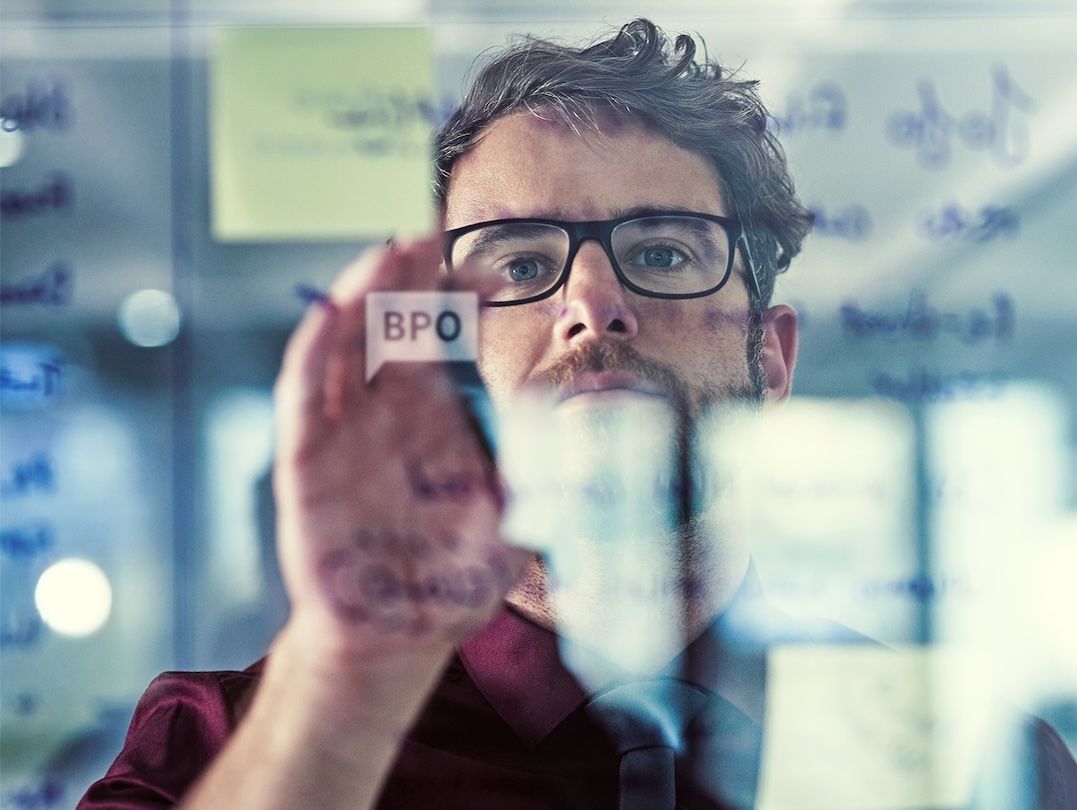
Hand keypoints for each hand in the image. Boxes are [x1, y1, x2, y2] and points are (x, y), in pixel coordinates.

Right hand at [271, 235, 530, 668]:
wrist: (402, 634)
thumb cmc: (455, 572)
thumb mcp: (512, 511)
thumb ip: (542, 469)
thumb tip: (587, 426)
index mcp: (429, 411)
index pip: (437, 332)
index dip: (457, 296)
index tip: (493, 274)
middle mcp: (381, 410)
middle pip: (387, 322)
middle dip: (405, 275)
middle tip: (428, 232)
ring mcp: (340, 433)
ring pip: (342, 346)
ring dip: (359, 298)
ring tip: (384, 254)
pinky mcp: (305, 465)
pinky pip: (302, 400)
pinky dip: (311, 357)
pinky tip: (328, 318)